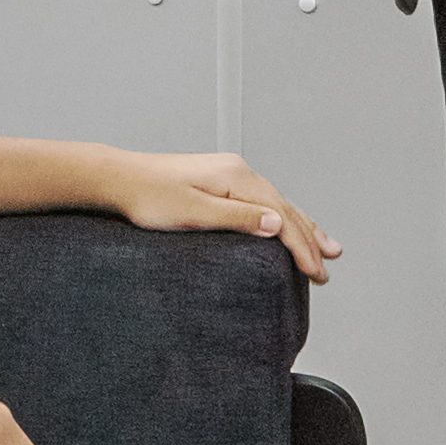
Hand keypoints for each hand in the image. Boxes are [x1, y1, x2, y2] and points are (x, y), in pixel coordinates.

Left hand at [96, 149, 339, 286]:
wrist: (119, 179)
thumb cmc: (149, 198)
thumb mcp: (195, 213)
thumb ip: (239, 218)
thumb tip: (279, 223)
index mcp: (237, 177)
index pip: (283, 215)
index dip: (302, 246)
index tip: (317, 272)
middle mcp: (238, 172)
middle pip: (286, 208)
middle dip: (310, 240)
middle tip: (327, 270)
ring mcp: (230, 175)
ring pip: (277, 204)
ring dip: (302, 228)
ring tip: (325, 247)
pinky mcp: (219, 182)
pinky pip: (261, 202)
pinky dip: (280, 217)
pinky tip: (284, 226)